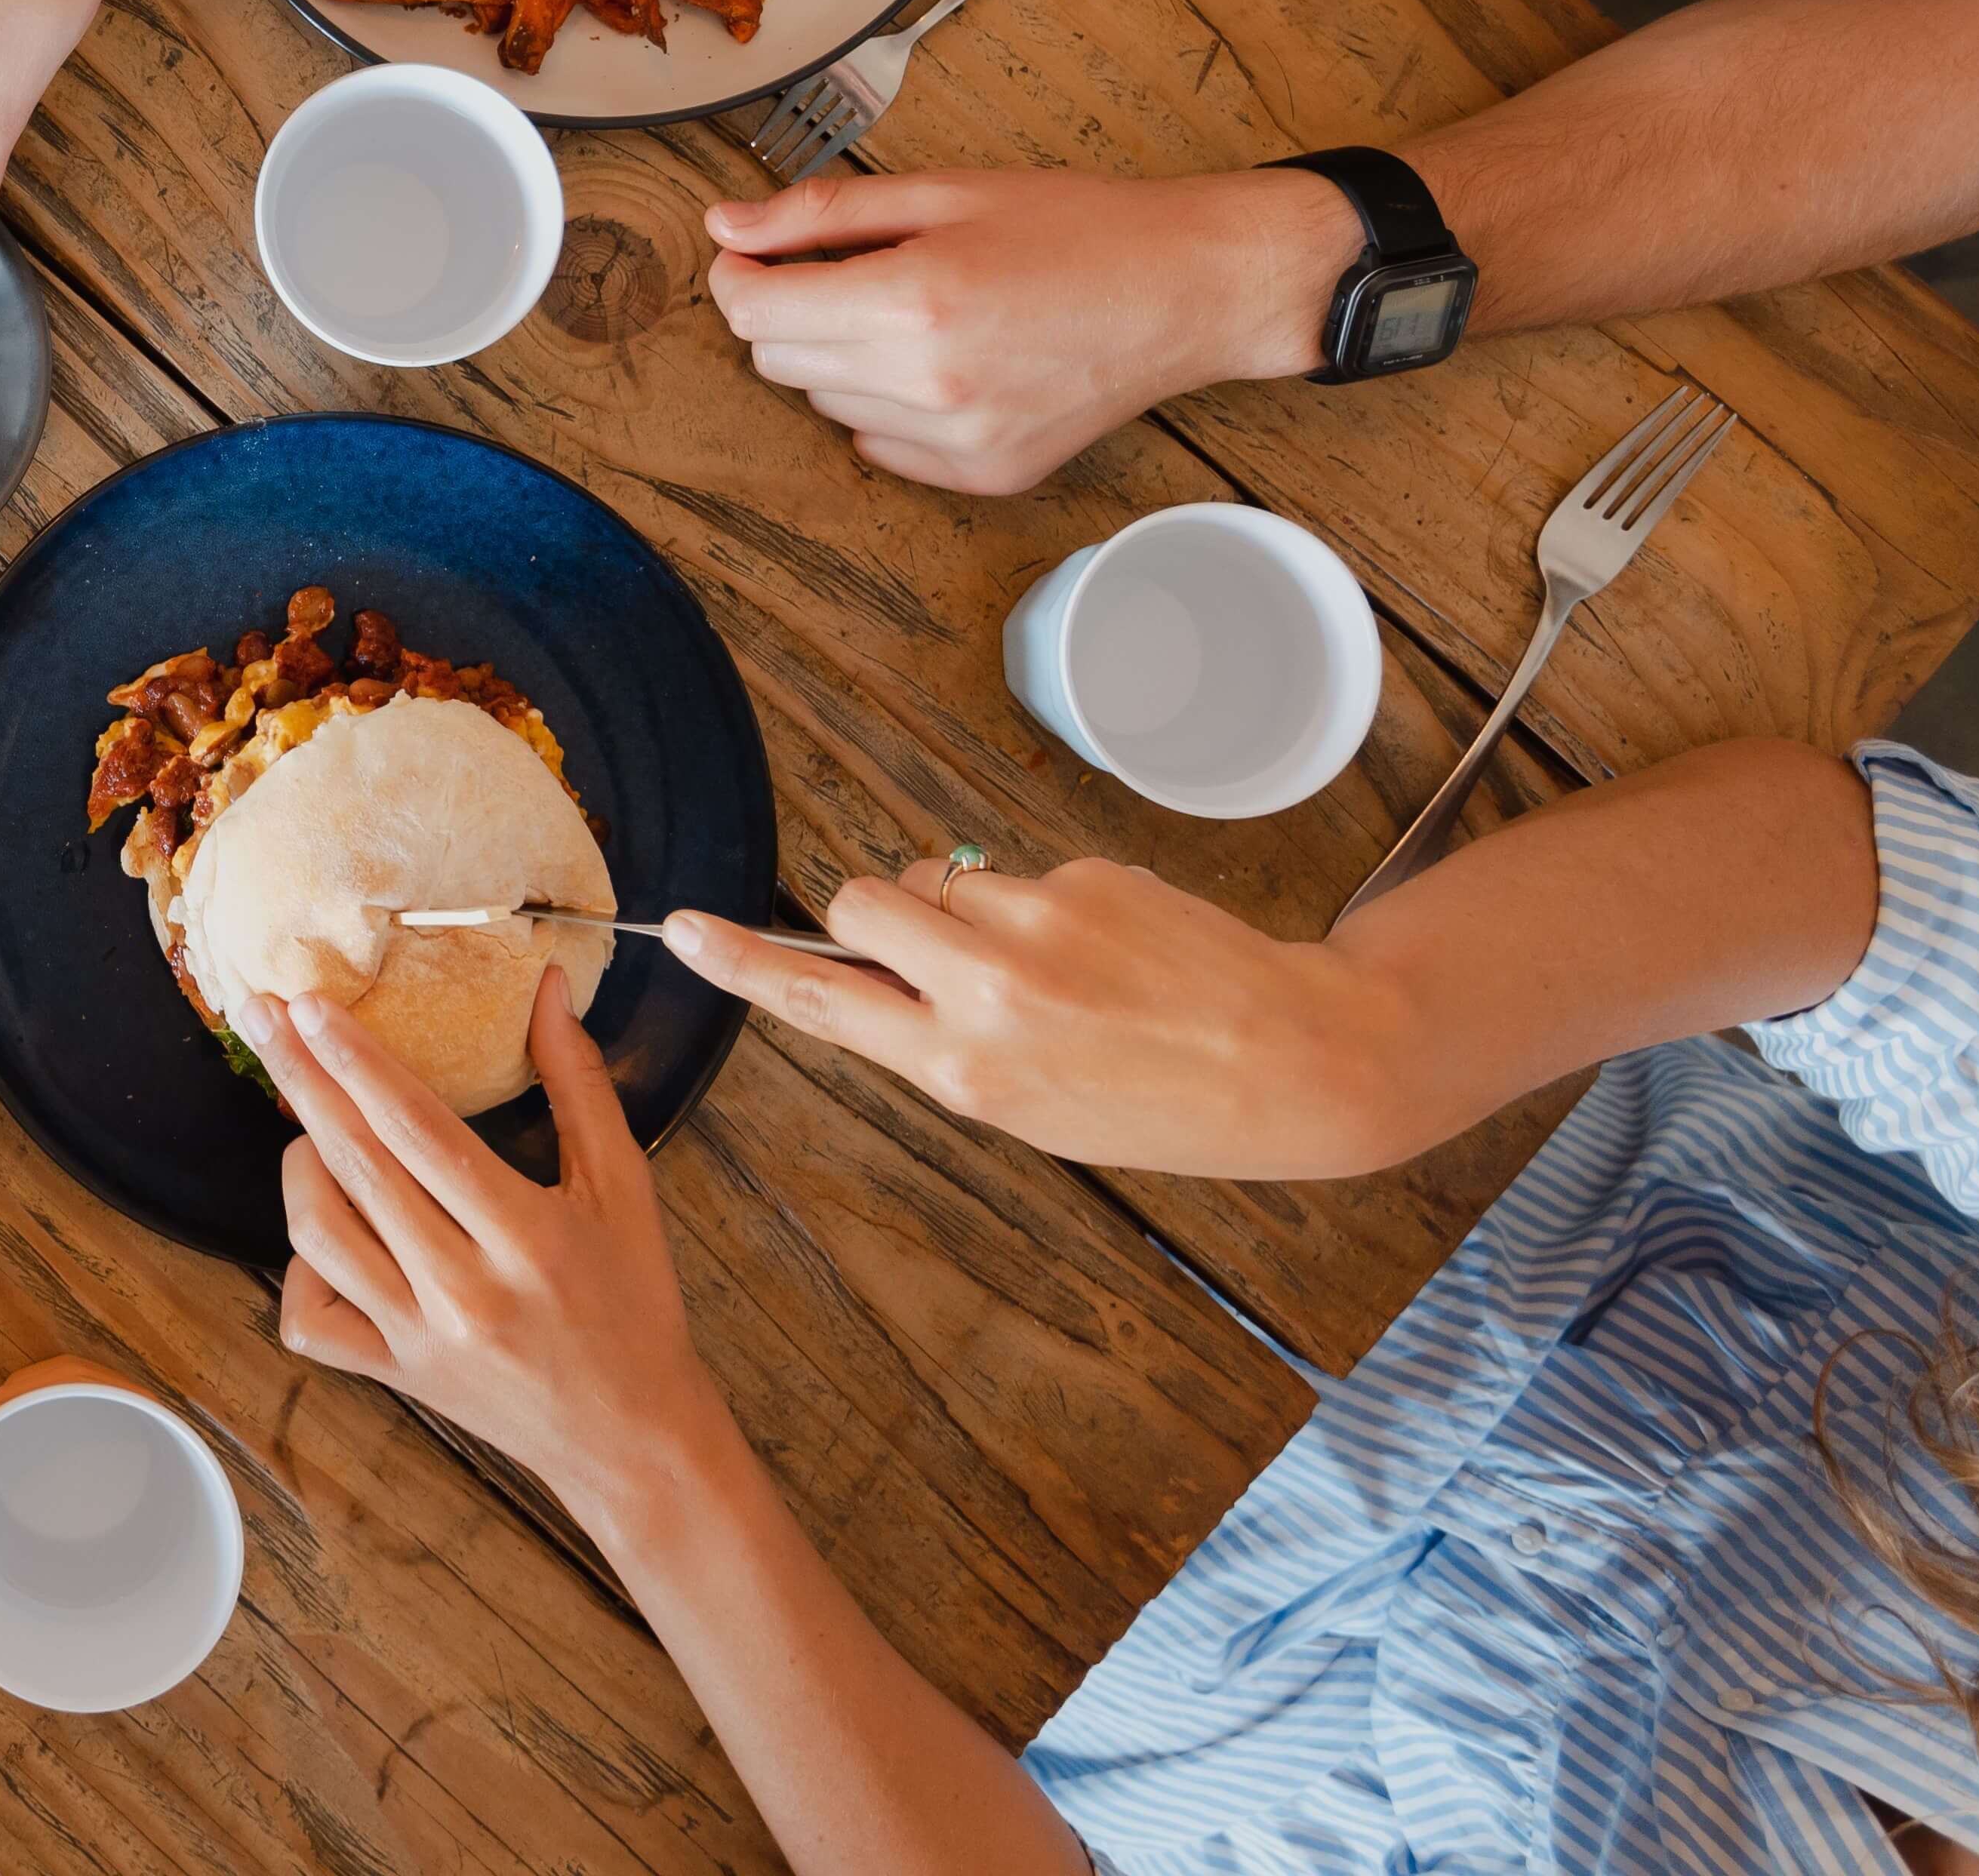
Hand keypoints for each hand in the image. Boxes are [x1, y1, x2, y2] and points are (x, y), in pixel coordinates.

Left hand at [241, 972, 728, 1540]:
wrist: (634, 1438)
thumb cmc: (633, 1302)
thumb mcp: (624, 1187)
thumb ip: (578, 1082)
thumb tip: (545, 985)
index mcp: (525, 1235)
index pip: (418, 1129)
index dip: (358, 1061)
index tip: (310, 1004)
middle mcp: (463, 1288)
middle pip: (357, 1167)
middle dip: (302, 1080)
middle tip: (261, 1013)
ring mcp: (419, 1337)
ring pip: (319, 1236)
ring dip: (298, 1164)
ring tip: (304, 1119)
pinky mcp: (394, 1375)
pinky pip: (312, 1319)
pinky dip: (299, 1268)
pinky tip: (322, 1227)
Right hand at [664, 853, 1418, 1175]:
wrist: (1293, 1061)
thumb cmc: (1159, 1102)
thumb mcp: (1028, 1105)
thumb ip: (941, 1039)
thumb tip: (884, 963)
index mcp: (962, 1068)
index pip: (819, 998)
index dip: (742, 961)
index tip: (685, 928)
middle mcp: (985, 992)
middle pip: (861, 902)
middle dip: (877, 912)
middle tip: (932, 948)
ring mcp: (1034, 925)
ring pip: (937, 879)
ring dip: (965, 906)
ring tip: (1051, 962)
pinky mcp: (1080, 876)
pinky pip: (1017, 873)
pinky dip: (1045, 903)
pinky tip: (1111, 948)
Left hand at [700, 165, 1352, 493]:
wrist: (1188, 290)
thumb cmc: (1076, 227)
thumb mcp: (944, 191)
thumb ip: (820, 213)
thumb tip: (724, 226)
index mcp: (912, 301)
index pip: (753, 312)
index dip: (738, 276)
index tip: (757, 254)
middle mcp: (928, 384)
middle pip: (778, 360)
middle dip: (790, 310)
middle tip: (850, 270)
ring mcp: (957, 442)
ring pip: (826, 404)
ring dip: (842, 357)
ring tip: (918, 311)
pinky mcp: (984, 476)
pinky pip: (881, 445)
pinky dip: (890, 405)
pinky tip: (950, 360)